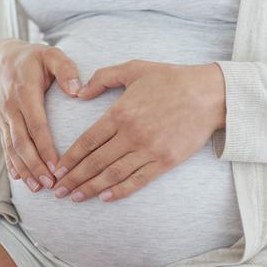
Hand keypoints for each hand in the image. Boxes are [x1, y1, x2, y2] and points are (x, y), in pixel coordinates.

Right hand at [0, 38, 82, 191]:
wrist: (0, 59)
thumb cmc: (32, 58)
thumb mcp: (50, 55)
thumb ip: (65, 69)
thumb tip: (77, 90)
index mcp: (25, 92)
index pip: (36, 125)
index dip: (46, 147)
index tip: (57, 165)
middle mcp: (11, 108)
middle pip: (22, 142)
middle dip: (35, 165)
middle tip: (51, 184)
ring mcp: (4, 117)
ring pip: (12, 148)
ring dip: (24, 169)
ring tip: (38, 188)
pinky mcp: (1, 124)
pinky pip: (5, 146)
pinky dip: (12, 163)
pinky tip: (21, 179)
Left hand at [51, 60, 225, 201]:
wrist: (209, 94)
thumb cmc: (171, 79)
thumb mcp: (134, 68)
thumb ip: (103, 78)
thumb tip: (79, 93)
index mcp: (120, 113)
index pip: (87, 141)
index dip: (69, 158)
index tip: (57, 169)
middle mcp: (131, 134)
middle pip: (95, 162)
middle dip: (73, 179)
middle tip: (57, 191)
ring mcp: (149, 150)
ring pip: (113, 174)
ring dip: (91, 188)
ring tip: (74, 198)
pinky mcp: (166, 161)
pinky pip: (138, 180)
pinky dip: (120, 191)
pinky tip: (105, 198)